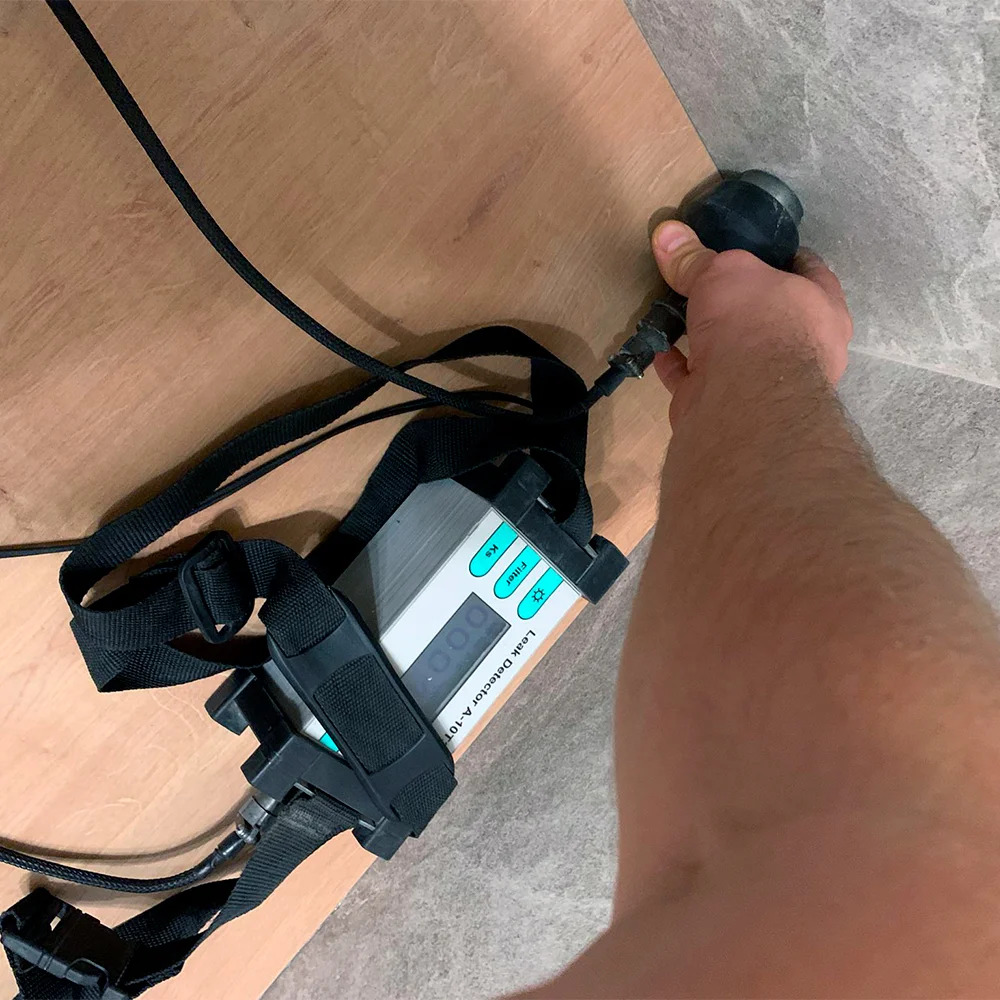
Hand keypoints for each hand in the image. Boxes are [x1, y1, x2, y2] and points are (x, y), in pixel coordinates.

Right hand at [649, 221, 852, 425]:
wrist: (742, 402)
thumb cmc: (754, 321)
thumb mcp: (723, 272)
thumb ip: (696, 258)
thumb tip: (666, 231)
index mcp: (822, 308)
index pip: (810, 271)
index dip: (783, 255)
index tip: (756, 246)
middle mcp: (803, 348)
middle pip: (770, 315)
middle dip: (741, 303)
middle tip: (711, 284)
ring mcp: (767, 384)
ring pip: (736, 352)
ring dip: (708, 338)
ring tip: (681, 315)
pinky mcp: (731, 409)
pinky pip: (701, 381)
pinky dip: (682, 367)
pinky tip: (662, 351)